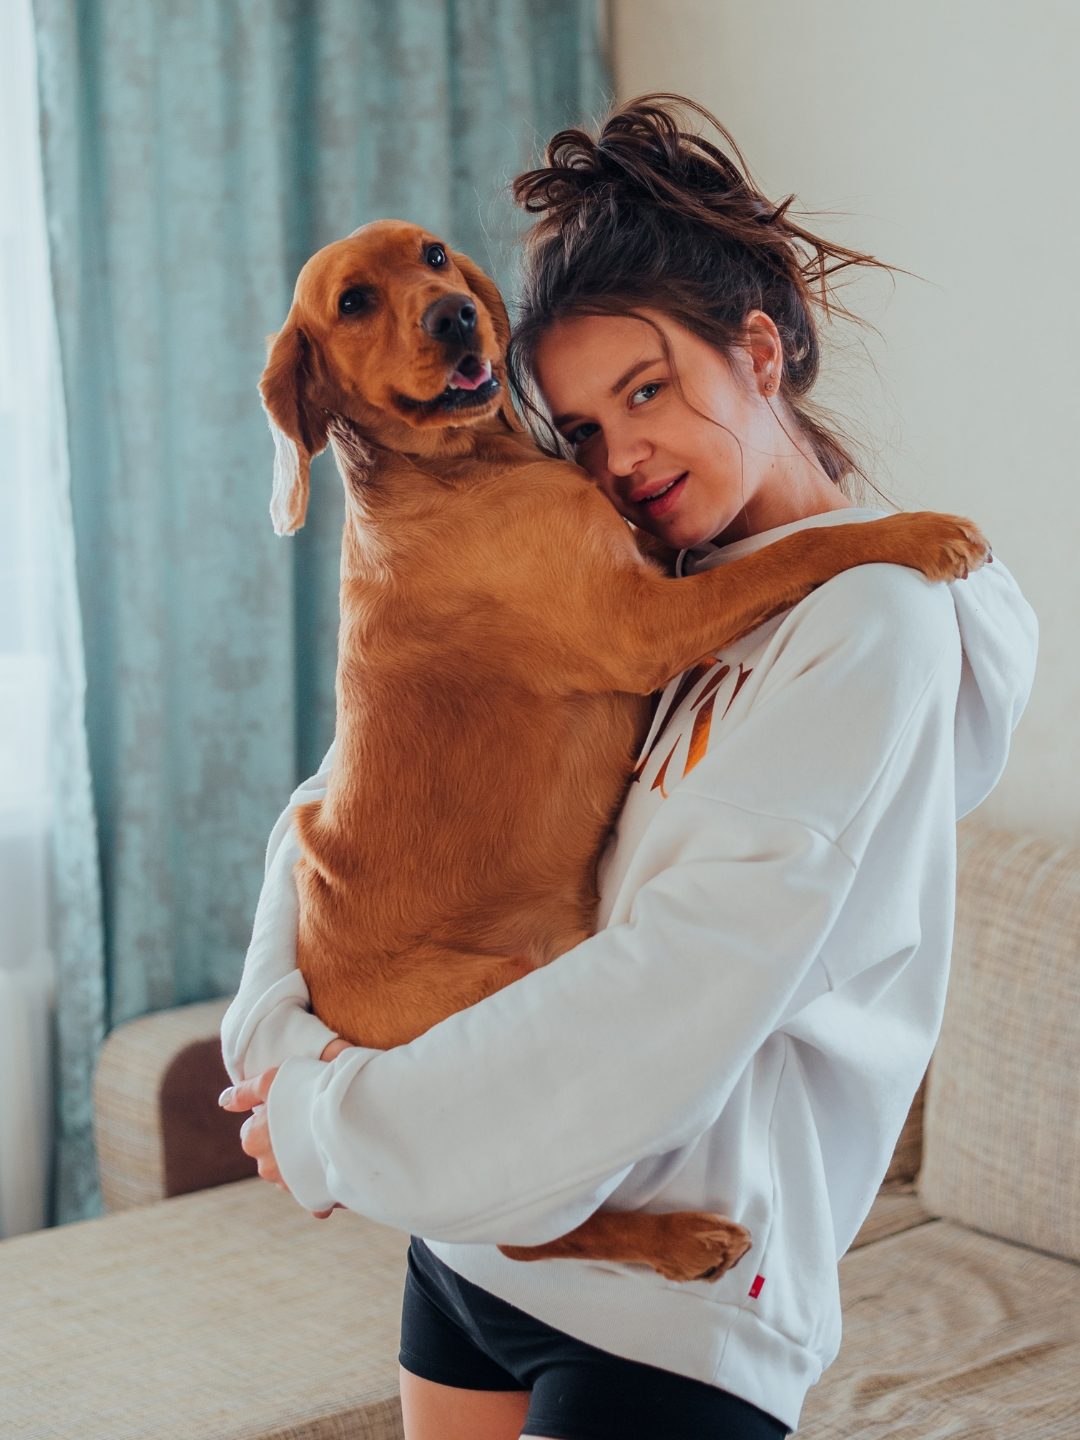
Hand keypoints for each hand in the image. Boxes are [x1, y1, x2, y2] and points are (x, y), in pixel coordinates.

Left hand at [219, 1038, 353, 1217]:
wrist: (348, 1120)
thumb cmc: (308, 1095)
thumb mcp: (273, 1081)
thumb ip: (245, 1091)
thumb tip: (223, 1101)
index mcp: (253, 1140)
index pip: (254, 1130)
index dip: (273, 1117)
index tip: (292, 1108)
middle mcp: (266, 1167)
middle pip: (272, 1153)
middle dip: (286, 1143)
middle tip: (310, 1122)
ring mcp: (290, 1185)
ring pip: (292, 1172)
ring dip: (304, 1161)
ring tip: (325, 1140)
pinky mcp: (314, 1198)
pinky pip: (315, 1195)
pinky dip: (322, 1186)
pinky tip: (334, 1170)